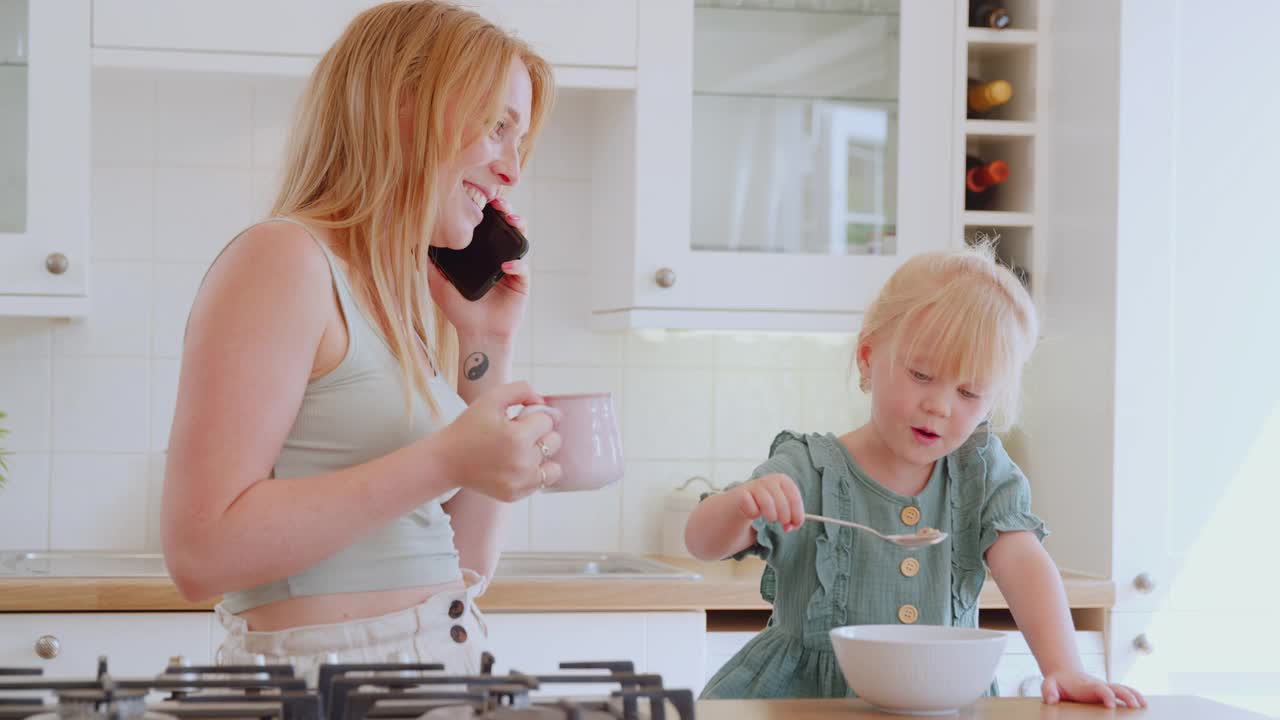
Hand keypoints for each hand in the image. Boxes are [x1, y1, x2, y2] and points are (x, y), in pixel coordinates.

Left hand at [428, 197, 529, 340]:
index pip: (487, 226)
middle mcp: (498, 257)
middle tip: (499, 203)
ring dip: (518, 227)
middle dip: (506, 211)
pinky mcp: (521, 283)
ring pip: (520, 241)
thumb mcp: (437, 283)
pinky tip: (507, 265)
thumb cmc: (459, 310)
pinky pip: (523, 268)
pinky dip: (517, 264)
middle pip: (507, 227)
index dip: (487, 211)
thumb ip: (427, 264)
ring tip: (512, 220)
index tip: (481, 199)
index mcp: (482, 254)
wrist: (476, 334)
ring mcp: (511, 268)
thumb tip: (411, 242)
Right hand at [429, 381, 562, 500]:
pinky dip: (534, 473)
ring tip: (522, 451)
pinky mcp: (516, 494)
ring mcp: (520, 482)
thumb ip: (521, 390)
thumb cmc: (468, 428)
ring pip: (553, 466)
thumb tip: (542, 401)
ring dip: (542, 456)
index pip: (548, 420)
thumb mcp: (491, 398)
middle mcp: (522, 462)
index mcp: (517, 437)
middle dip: (540, 434)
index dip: (533, 416)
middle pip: (554, 442)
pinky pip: (542, 482)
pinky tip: (516, 464)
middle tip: (517, 434)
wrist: (446, 460)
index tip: (518, 419)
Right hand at [736, 473, 804, 531]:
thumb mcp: (782, 508)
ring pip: (767, 504)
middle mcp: (768, 480)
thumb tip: (790, 527)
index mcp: (782, 480)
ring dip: (771, 516)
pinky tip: (753, 513)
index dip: (797, 513)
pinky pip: (752, 509)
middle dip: (785, 517)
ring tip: (771, 518)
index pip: (794, 497)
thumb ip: (790, 519)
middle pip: (782, 502)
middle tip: (784, 524)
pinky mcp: (741, 494)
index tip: (796, 524)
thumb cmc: (766, 503)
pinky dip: (754, 515)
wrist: (741, 500)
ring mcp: (754, 485)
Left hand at [1042, 670, 1145, 708]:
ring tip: (1144, 705)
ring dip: (1134, 696)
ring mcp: (1106, 688)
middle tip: (1135, 706)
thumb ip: (1048, 690)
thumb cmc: (1058, 683)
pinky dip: (1135, 696)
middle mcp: (1099, 685)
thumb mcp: (1048, 684)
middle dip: (1126, 696)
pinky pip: (1124, 692)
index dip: (1105, 695)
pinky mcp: (1109, 692)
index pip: (1099, 689)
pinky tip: (1143, 704)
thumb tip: (1051, 700)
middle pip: (1116, 688)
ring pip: (1123, 689)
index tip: (1111, 704)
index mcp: (1086, 686)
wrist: (1065, 674)